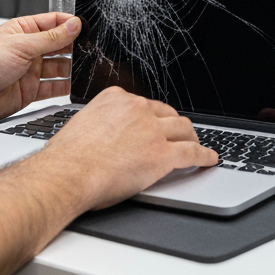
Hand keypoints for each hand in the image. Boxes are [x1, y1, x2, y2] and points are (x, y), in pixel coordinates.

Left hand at [0, 13, 79, 123]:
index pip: (54, 22)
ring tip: (84, 66)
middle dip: (74, 46)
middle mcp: (29, 50)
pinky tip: (74, 84)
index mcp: (24, 31)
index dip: (70, 24)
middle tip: (89, 48)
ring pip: (60, 67)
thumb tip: (73, 26)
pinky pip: (54, 87)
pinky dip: (66, 87)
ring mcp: (31, 70)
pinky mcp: (31, 90)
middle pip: (60, 45)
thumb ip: (51, 38)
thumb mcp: (21, 45)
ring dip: (72, 67)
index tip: (85, 27)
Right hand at [42, 86, 218, 210]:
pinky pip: (192, 152)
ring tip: (195, 145)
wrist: (64, 176)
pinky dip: (204, 155)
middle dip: (174, 126)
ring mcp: (152, 130)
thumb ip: (103, 122)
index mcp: (116, 98)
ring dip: (191, 138)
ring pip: (184, 128)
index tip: (158, 124)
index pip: (145, 104)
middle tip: (179, 136)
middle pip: (168, 114)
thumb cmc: (66, 159)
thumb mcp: (84, 124)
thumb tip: (110, 134)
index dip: (154, 118)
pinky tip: (210, 159)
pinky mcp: (162, 154)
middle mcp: (137, 108)